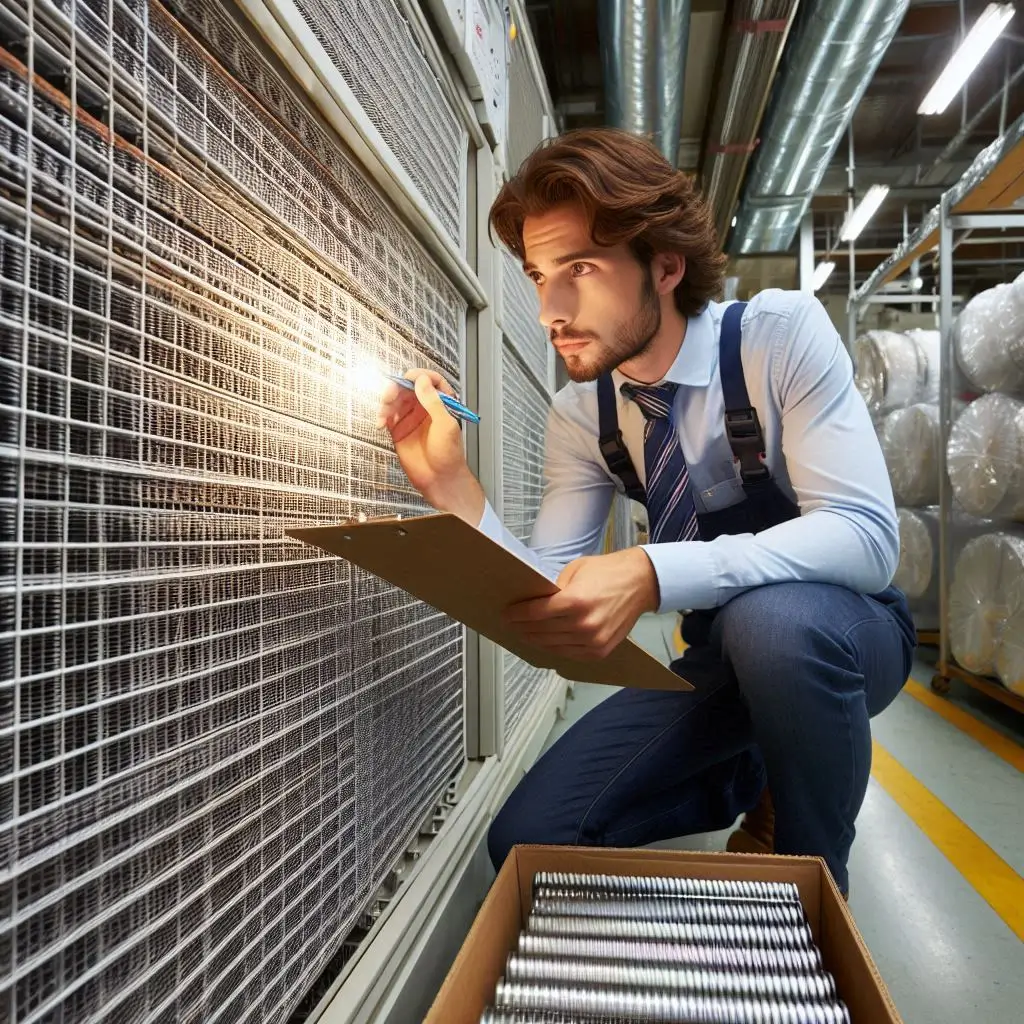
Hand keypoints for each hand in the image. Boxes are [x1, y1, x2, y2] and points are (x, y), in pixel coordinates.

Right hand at [377, 368, 483, 521]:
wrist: (440, 479)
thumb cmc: (449, 455)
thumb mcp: (445, 425)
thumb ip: (433, 401)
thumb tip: (422, 381)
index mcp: (441, 403)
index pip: (429, 380)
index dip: (418, 376)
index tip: (409, 378)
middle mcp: (424, 408)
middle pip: (407, 387)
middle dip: (396, 388)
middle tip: (389, 395)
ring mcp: (410, 418)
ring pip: (395, 399)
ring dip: (386, 402)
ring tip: (383, 413)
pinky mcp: (399, 430)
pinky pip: (387, 416)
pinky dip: (381, 416)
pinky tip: (381, 423)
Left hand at [502, 548, 659, 659]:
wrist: (640, 583)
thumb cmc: (607, 572)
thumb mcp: (574, 571)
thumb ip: (554, 589)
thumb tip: (534, 601)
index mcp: (575, 601)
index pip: (535, 613)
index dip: (517, 615)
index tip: (507, 614)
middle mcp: (583, 624)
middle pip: (542, 631)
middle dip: (523, 628)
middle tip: (512, 624)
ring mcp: (593, 641)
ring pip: (553, 645)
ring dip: (536, 640)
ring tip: (525, 634)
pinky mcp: (601, 651)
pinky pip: (570, 654)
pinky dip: (555, 649)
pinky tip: (545, 642)